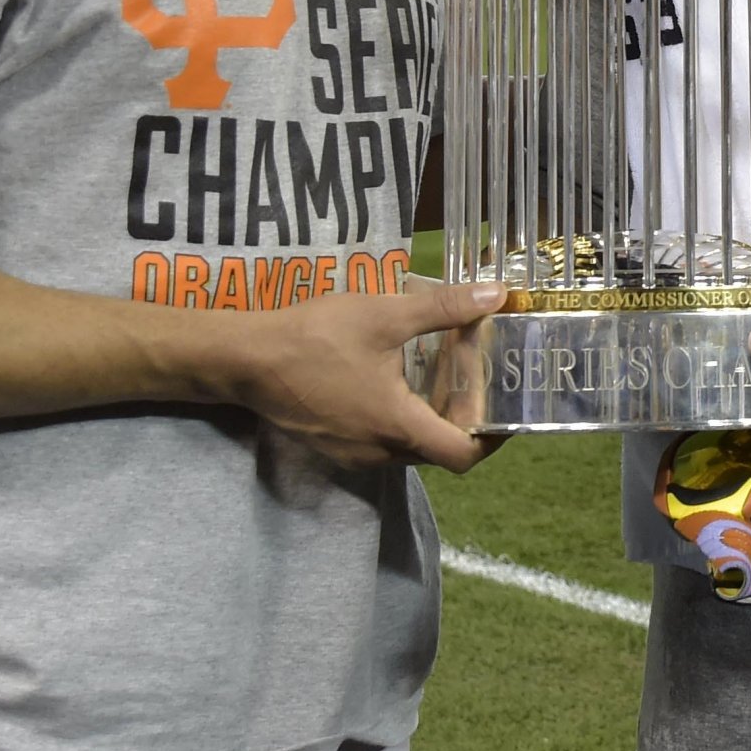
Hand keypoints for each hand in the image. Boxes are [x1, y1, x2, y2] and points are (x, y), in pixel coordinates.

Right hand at [227, 281, 504, 473]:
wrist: (244, 360)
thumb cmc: (315, 338)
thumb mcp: (385, 314)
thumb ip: (445, 307)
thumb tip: (496, 294)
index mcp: (398, 426)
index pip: (464, 456)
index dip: (494, 439)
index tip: (507, 409)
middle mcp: (379, 452)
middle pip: (440, 451)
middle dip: (465, 421)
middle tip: (479, 382)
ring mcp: (354, 454)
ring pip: (410, 448)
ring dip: (432, 419)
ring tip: (445, 377)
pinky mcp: (335, 447)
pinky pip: (383, 443)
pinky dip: (402, 421)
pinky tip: (401, 382)